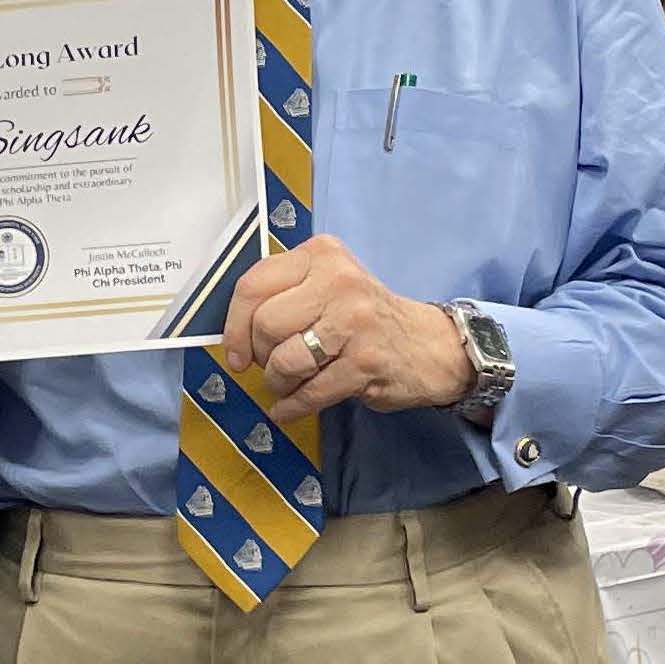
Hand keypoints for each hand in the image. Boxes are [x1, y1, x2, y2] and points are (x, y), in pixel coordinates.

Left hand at [218, 237, 470, 415]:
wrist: (431, 346)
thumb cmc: (366, 317)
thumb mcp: (328, 284)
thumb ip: (284, 294)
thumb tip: (233, 333)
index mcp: (322, 255)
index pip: (254, 284)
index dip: (235, 325)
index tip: (236, 352)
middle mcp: (338, 281)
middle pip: (266, 324)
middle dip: (260, 355)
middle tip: (273, 365)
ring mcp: (354, 322)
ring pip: (284, 360)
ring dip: (278, 383)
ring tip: (289, 384)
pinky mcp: (364, 362)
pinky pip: (309, 392)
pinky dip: (291, 407)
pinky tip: (290, 408)